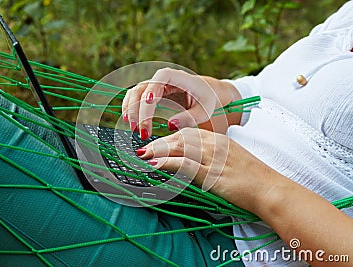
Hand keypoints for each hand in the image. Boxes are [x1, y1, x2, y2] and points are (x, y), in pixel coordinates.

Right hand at [122, 68, 218, 139]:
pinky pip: (135, 98)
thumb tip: (170, 125)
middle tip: (141, 130)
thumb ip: (189, 118)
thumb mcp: (204, 110)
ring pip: (135, 93)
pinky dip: (130, 108)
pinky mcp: (150, 93)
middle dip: (139, 109)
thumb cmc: (206, 99)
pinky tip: (129, 122)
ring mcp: (155, 85)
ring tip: (134, 128)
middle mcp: (163, 79)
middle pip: (144, 88)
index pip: (162, 76)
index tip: (149, 102)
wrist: (206, 92)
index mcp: (179, 77)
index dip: (153, 87)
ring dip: (131, 110)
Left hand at [137, 127, 274, 211]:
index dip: (170, 138)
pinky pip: (184, 164)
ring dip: (158, 151)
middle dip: (160, 143)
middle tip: (145, 150)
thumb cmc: (254, 179)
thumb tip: (195, 164)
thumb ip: (214, 159)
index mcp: (220, 140)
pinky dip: (167, 163)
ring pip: (179, 148)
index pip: (188, 134)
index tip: (158, 145)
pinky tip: (154, 165)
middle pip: (180, 138)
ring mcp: (213, 158)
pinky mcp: (211, 174)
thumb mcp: (233, 161)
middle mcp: (215, 145)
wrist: (270, 190)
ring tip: (143, 156)